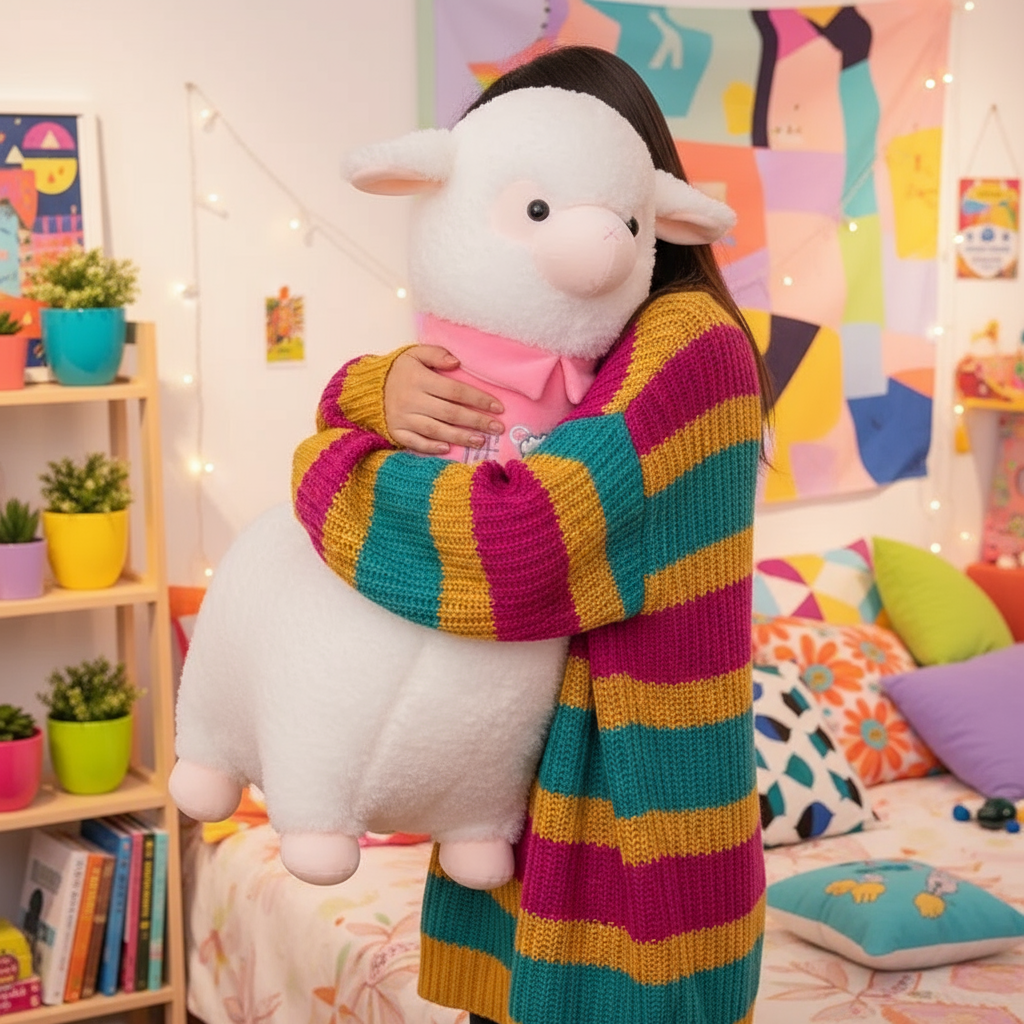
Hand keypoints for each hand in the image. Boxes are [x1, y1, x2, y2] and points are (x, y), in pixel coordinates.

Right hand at [384, 345, 504, 454]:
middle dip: (476, 421)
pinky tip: (448, 449)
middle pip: (450, 413)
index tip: (497, 407)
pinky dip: (430, 447)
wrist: (365, 387)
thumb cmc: (397, 371)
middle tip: (497, 428)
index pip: (455, 391)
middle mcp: (411, 400)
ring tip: (480, 441)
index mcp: (419, 379)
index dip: (478, 399)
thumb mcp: (414, 354)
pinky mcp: (395, 431)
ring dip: (460, 437)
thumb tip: (456, 363)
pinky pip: (414, 442)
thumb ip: (436, 354)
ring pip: (436, 430)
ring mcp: (402, 418)